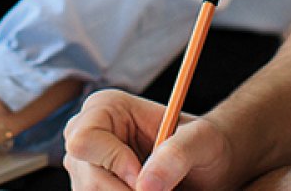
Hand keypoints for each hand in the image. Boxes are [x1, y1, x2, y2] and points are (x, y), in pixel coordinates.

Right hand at [64, 89, 236, 190]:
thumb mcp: (200, 140)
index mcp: (106, 108)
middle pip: (86, 177)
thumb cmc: (202, 143)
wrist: (206, 165)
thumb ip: (176, 154)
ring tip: (158, 190)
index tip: (145, 179)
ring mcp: (86, 165)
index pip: (84, 139)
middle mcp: (88, 134)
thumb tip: (146, 184)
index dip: (113, 163)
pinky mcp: (91, 188)